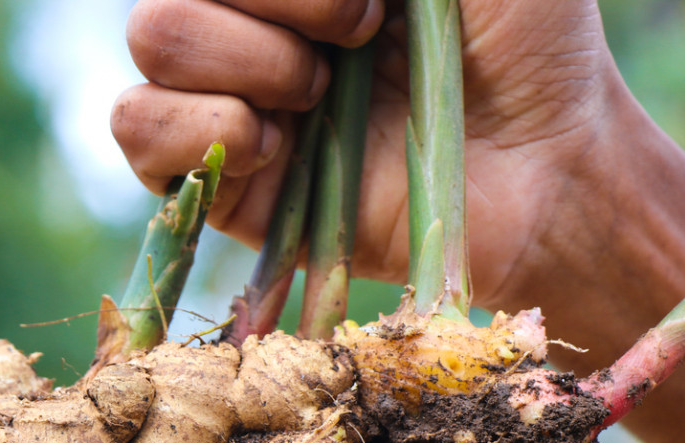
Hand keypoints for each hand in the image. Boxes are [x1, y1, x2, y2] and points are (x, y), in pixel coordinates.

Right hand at [112, 0, 624, 308]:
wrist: (544, 171)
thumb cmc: (527, 40)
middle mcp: (255, 18)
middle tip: (362, 32)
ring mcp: (231, 96)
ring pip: (153, 39)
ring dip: (252, 62)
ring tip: (326, 98)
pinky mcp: (223, 181)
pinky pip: (139, 131)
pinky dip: (205, 130)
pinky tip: (278, 148)